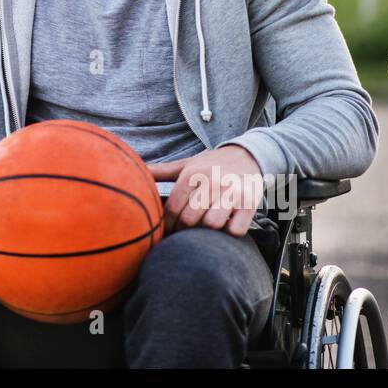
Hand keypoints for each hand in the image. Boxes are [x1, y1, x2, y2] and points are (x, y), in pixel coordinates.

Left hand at [149, 145, 264, 237]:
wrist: (248, 154)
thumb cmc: (211, 164)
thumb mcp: (187, 164)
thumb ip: (162, 171)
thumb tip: (137, 171)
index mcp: (193, 173)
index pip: (173, 208)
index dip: (167, 224)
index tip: (168, 229)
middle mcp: (212, 182)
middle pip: (190, 219)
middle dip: (184, 230)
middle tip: (184, 232)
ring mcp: (233, 192)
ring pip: (211, 226)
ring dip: (206, 232)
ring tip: (204, 228)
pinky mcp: (251, 202)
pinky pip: (235, 230)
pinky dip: (229, 233)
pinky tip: (225, 226)